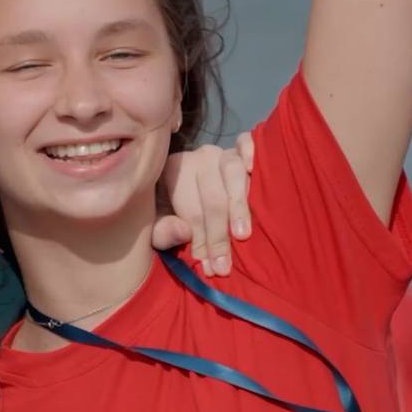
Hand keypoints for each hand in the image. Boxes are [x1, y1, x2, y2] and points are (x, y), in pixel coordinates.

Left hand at [152, 132, 254, 276]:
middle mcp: (197, 158)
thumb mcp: (158, 226)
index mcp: (172, 174)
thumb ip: (163, 232)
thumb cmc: (172, 210)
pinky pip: (245, 143)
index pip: (191, 212)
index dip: (201, 242)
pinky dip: (250, 151)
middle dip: (218, 237)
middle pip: (213, 199)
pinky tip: (253, 168)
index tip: (209, 268)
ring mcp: (219, 152)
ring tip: (242, 235)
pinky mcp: (237, 149)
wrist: (178, 187)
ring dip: (239, 206)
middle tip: (224, 266)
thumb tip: (185, 232)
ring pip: (232, 173)